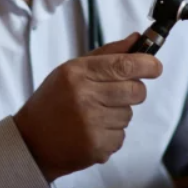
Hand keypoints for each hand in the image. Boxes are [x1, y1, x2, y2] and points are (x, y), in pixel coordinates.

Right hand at [14, 33, 162, 181]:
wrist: (31, 142)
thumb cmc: (53, 101)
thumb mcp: (71, 70)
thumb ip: (106, 54)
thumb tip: (137, 39)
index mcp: (77, 73)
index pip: (123, 65)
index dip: (147, 64)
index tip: (155, 66)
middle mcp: (85, 97)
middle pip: (135, 90)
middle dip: (133, 91)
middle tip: (116, 93)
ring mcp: (91, 124)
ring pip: (129, 114)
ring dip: (118, 114)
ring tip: (93, 115)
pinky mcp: (97, 147)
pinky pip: (121, 136)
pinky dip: (111, 134)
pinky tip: (91, 131)